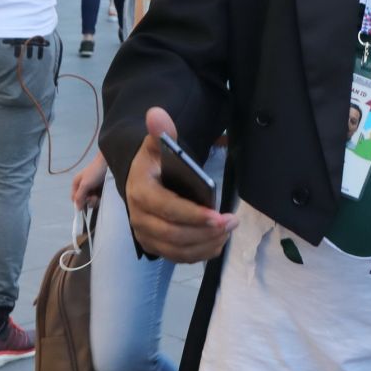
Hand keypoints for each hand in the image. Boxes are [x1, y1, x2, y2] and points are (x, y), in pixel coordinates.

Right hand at [71, 152, 107, 208]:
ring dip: (95, 200)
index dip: (79, 203)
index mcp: (77, 184)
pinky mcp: (101, 189)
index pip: (75, 199)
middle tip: (94, 197)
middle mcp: (84, 187)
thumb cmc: (95, 171)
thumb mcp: (85, 184)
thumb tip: (78, 208)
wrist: (109, 163)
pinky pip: (99, 197)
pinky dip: (101, 197)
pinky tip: (103, 194)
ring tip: (99, 195)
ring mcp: (93, 188)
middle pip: (84, 200)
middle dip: (89, 201)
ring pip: (92, 200)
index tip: (85, 204)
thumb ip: (80, 196)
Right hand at [124, 107, 234, 262]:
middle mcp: (139, 218)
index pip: (166, 209)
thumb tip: (156, 113)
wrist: (143, 181)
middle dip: (205, 231)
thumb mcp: (157, 145)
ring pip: (177, 249)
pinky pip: (179, 257)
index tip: (218, 216)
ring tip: (228, 230)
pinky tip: (218, 242)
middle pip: (173, 234)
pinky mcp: (155, 246)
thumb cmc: (155, 163)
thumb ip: (161, 132)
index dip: (192, 215)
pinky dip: (200, 253)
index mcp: (140, 192)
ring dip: (206, 243)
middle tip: (232, 222)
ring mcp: (146, 235)